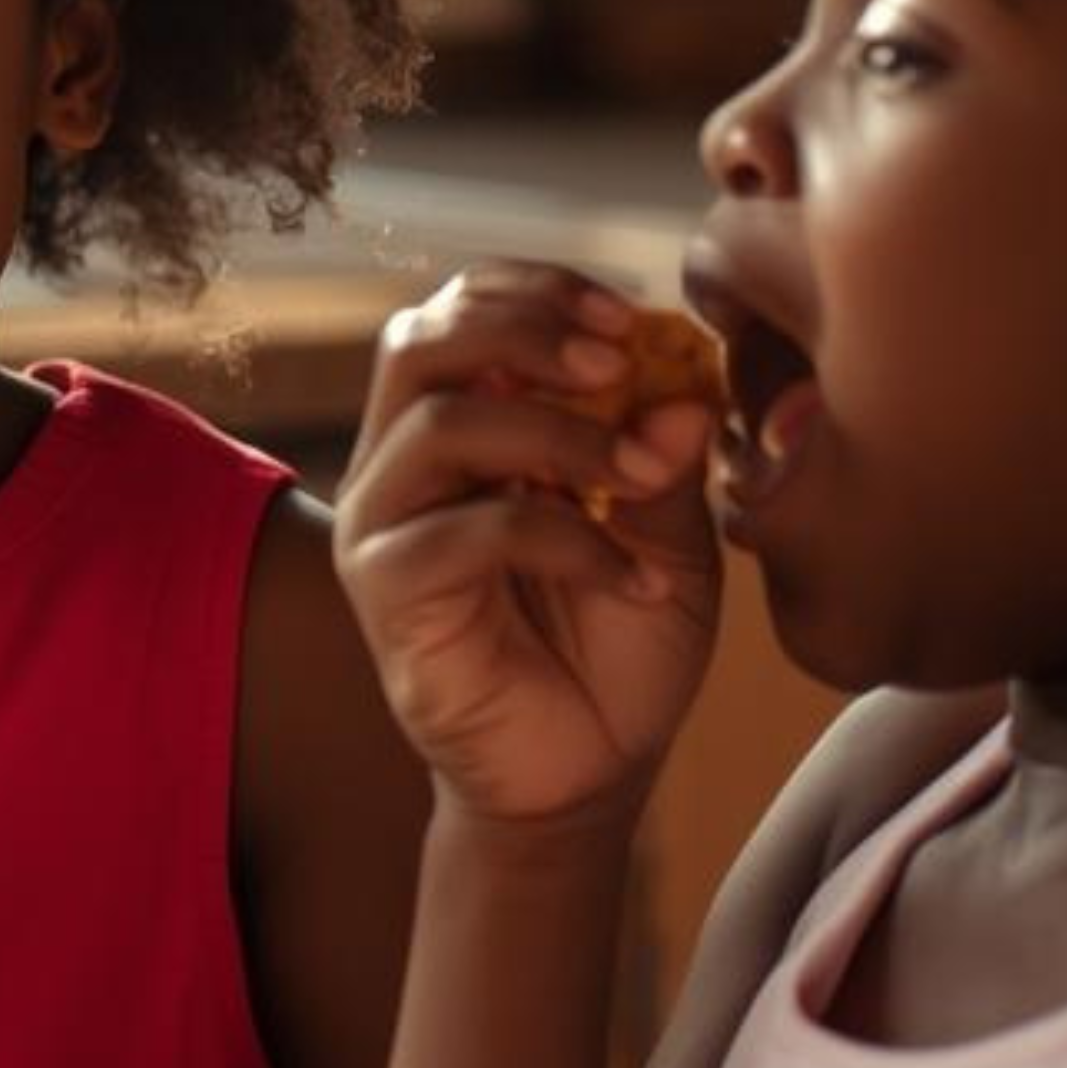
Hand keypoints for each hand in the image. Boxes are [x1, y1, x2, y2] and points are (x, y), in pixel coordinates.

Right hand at [335, 266, 719, 823]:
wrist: (589, 774)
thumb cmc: (619, 646)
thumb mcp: (669, 536)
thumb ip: (665, 457)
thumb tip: (684, 381)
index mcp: (459, 423)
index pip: (460, 310)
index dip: (538, 293)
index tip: (633, 315)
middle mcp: (401, 464)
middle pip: (420, 340)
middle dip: (526, 330)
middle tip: (617, 360)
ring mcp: (382, 528)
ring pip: (440, 424)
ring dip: (559, 432)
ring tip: (644, 475)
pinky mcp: (385, 597)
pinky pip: (465, 532)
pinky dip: (566, 539)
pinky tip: (633, 581)